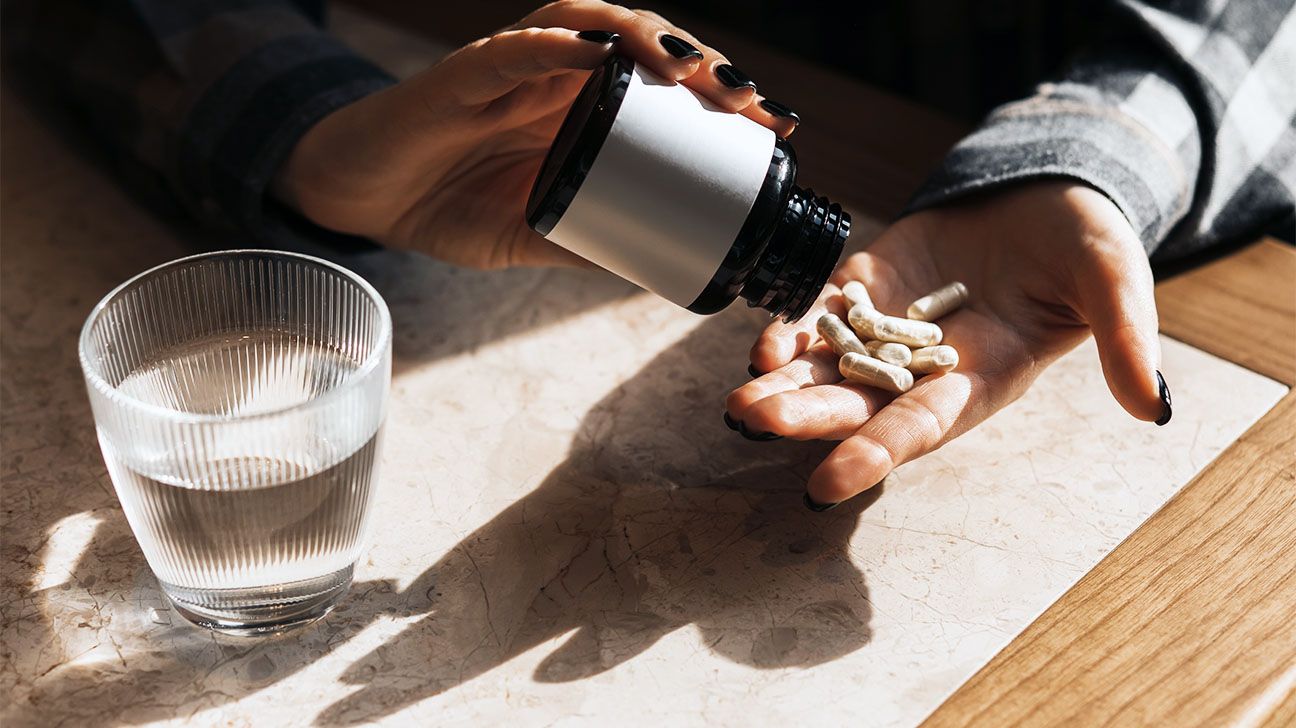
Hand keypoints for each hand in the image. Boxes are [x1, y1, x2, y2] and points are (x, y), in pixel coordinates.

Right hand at [273, 0, 793, 268]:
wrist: (364, 200)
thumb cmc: (448, 205)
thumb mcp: (534, 233)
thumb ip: (587, 239)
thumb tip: (658, 266)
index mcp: (580, 111)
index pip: (662, 86)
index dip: (721, 97)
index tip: (774, 127)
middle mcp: (556, 78)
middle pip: (642, 47)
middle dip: (704, 66)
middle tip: (750, 103)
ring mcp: (512, 69)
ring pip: (589, 26)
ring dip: (646, 40)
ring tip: (694, 71)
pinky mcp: (461, 75)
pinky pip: (511, 49)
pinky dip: (555, 46)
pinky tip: (597, 54)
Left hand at [725, 182, 1170, 505]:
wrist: (1046, 195)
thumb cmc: (1084, 245)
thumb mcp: (1114, 283)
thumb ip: (1126, 339)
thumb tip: (1152, 407)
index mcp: (979, 382)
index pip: (918, 427)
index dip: (873, 455)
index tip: (824, 485)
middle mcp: (923, 369)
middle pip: (855, 404)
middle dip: (805, 417)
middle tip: (752, 421)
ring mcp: (888, 328)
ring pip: (826, 369)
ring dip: (784, 385)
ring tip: (740, 399)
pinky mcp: (867, 284)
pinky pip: (820, 316)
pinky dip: (792, 331)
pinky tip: (763, 345)